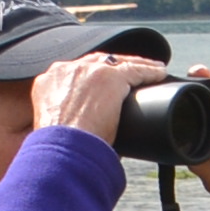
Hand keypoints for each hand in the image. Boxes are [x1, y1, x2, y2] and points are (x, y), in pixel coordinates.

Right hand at [34, 50, 170, 147]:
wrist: (63, 147)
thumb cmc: (59, 148)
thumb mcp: (55, 127)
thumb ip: (66, 120)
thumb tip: (84, 133)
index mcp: (49, 81)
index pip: (77, 70)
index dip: (93, 74)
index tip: (103, 82)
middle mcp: (67, 69)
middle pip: (98, 61)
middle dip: (115, 66)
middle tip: (130, 73)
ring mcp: (90, 71)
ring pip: (119, 62)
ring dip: (136, 65)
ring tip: (151, 70)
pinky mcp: (111, 78)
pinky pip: (136, 71)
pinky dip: (150, 73)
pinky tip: (160, 74)